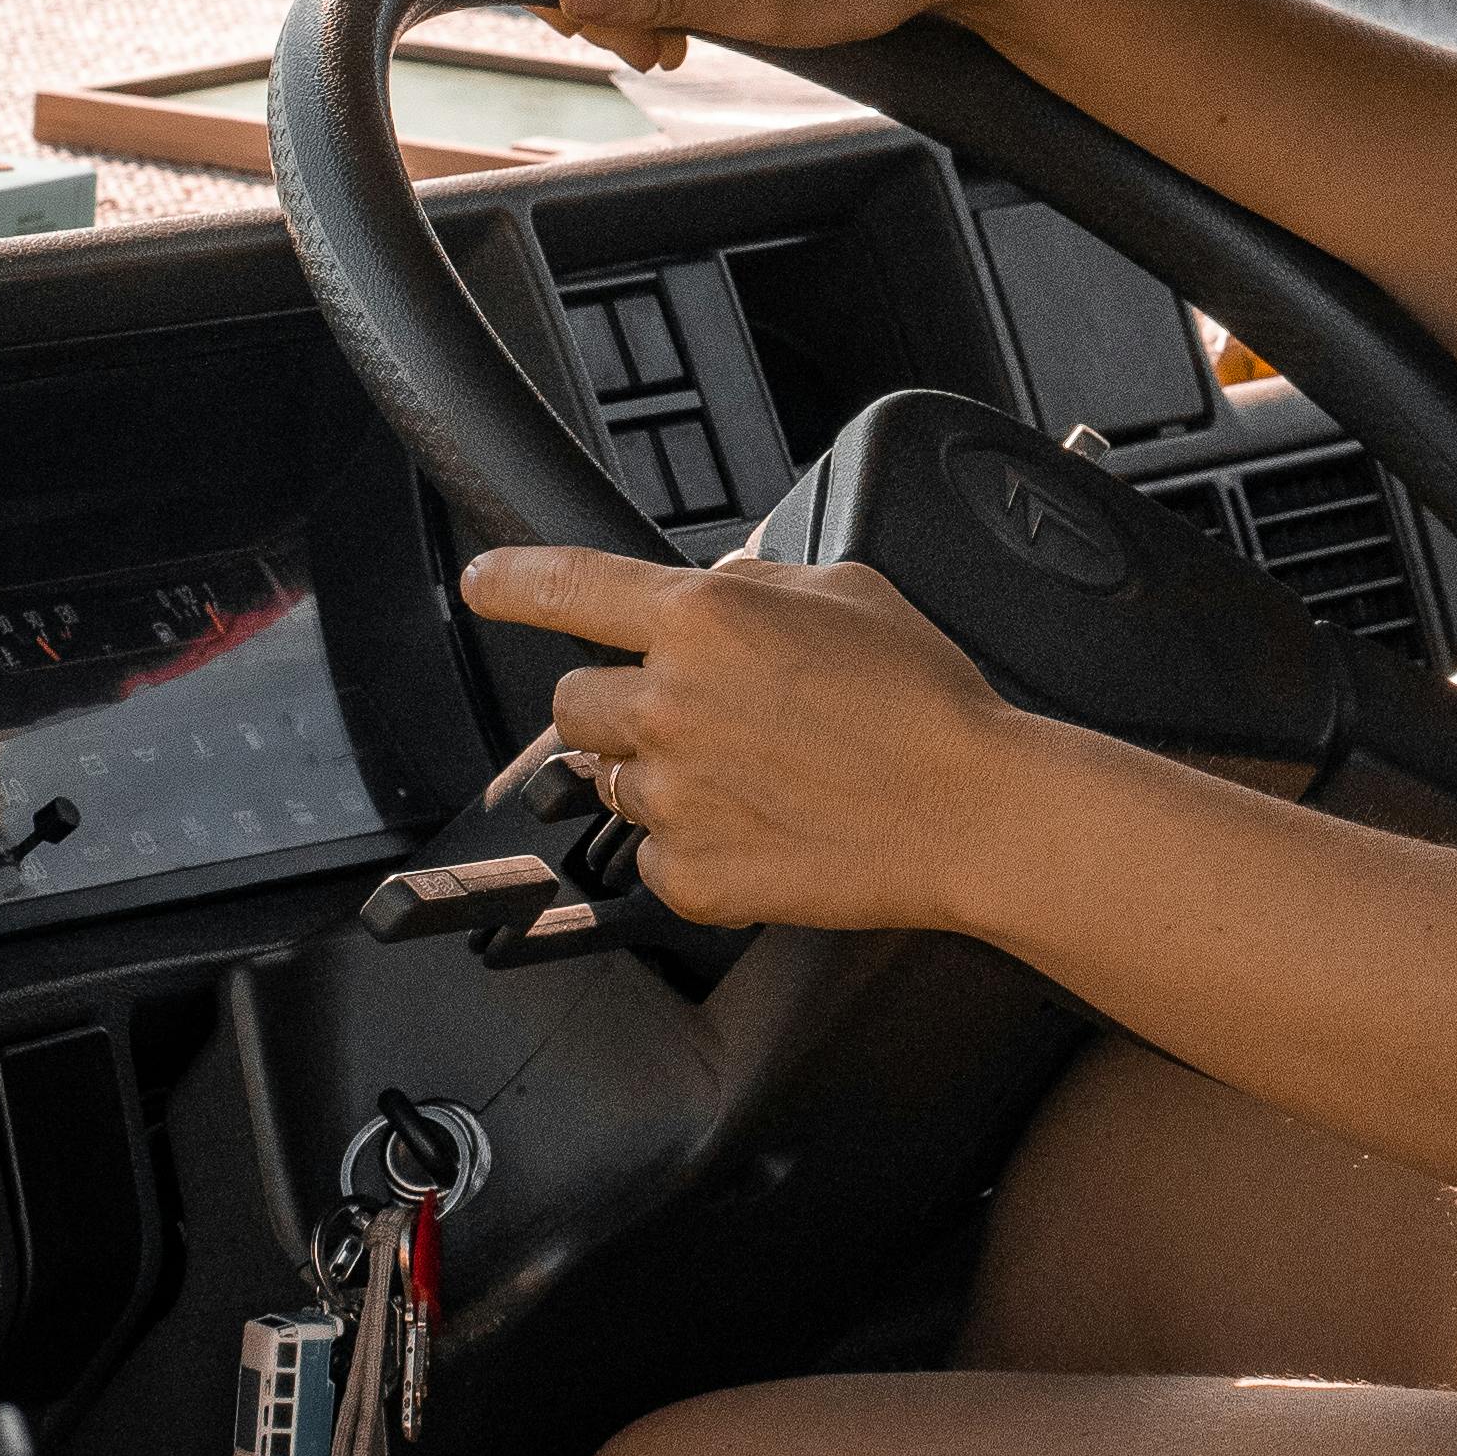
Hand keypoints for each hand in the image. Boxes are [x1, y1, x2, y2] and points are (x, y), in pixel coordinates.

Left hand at [456, 536, 1028, 935]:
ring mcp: (672, 797)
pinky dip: (691, 843)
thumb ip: (761, 581)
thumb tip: (720, 585)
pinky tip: (761, 826)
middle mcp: (669, 703)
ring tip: (750, 774)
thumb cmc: (925, 700)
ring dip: (656, 772)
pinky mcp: (689, 875)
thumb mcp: (849, 590)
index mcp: (705, 618)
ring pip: (610, 779)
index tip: (484, 582)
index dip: (510, 580)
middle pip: (574, 701)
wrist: (972, 811)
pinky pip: (651, 855)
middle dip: (615, 701)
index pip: (567, 585)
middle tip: (690, 713)